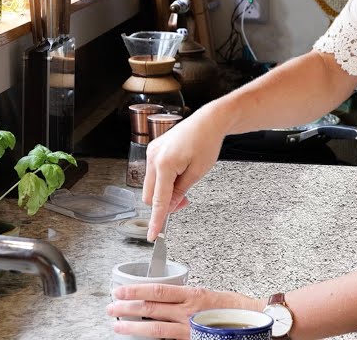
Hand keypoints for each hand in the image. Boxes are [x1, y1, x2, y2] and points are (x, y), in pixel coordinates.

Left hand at [107, 283, 261, 338]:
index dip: (136, 291)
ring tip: (118, 325)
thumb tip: (167, 298)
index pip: (158, 291)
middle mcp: (190, 313)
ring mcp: (192, 330)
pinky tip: (142, 339)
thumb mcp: (210, 294)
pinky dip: (154, 339)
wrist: (259, 322)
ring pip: (156, 328)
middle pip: (151, 309)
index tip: (121, 290)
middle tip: (112, 307)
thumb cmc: (237, 308)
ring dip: (134, 327)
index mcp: (193, 295)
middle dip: (128, 308)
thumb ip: (188, 297)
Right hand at [142, 108, 227, 238]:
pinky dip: (163, 180)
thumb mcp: (197, 173)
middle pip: (150, 196)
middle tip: (184, 200)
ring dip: (164, 192)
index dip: (156, 221)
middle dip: (165, 203)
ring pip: (151, 186)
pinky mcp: (153, 150)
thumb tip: (169, 208)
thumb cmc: (206, 142)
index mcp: (165, 164)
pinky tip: (178, 175)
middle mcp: (153, 158)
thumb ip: (180, 192)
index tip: (153, 235)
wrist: (207, 121)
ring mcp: (151, 153)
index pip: (158, 201)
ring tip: (184, 183)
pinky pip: (153, 174)